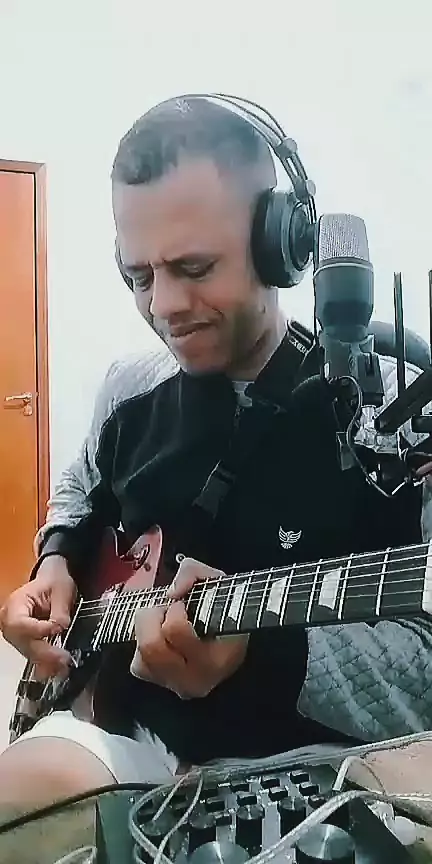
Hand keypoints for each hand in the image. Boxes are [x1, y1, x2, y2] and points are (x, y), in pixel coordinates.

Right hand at [0, 555, 76, 678]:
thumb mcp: (61, 590)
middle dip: (44, 652)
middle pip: (22, 642)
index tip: (57, 628)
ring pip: (27, 651)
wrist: (53, 580)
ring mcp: (17, 633)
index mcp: (15, 604)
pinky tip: (58, 668)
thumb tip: (61, 627)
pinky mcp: (26, 641)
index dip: (38, 630)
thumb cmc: (53, 581)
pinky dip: (46, 662)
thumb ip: (59, 611)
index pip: (19, 623)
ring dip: (46, 661)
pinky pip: (33, 654)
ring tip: (64, 664)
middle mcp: (10, 620)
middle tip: (63, 658)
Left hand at [131, 557, 248, 698]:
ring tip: (163, 622)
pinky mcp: (156, 682)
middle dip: (153, 619)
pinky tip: (161, 637)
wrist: (229, 641)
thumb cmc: (223, 609)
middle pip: (151, 646)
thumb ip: (193, 572)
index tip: (183, 604)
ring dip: (147, 631)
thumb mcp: (217, 583)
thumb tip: (171, 592)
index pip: (176, 631)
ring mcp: (174, 685)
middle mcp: (194, 680)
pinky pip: (137, 663)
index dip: (175, 610)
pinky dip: (143, 644)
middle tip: (166, 610)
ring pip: (141, 655)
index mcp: (214, 659)